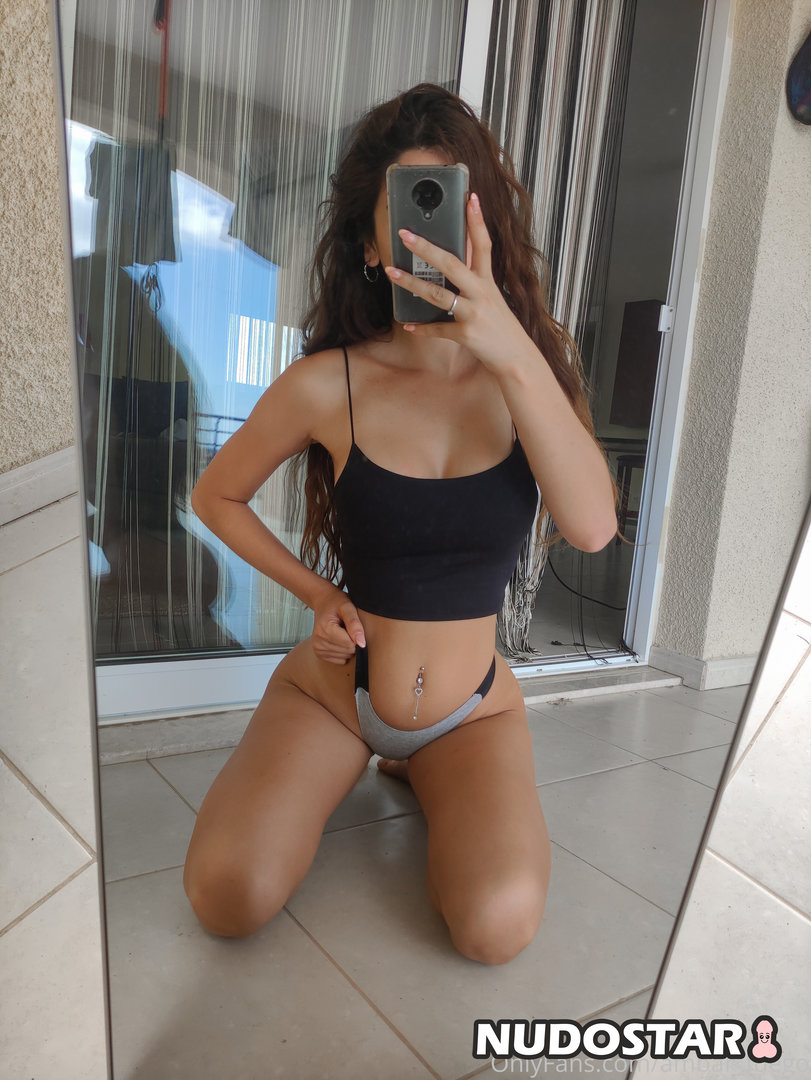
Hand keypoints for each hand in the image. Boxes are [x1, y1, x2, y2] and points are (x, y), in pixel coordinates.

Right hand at [310, 583, 365, 663]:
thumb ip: (355, 624)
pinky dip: (343, 651)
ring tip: (342, 631)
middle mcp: (318, 641)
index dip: (357, 636)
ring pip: (345, 657)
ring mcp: (318, 649)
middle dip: (352, 641)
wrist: (323, 602)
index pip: (350, 644)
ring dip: (348, 645)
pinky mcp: (319, 654)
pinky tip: (339, 639)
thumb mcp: (348, 607)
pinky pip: (340, 660)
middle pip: (348, 651)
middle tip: (347, 627)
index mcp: (325, 630)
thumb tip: (362, 644)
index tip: (352, 625)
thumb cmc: (336, 603)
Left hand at [384, 192, 529, 371]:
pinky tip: (408, 324)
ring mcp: (474, 313)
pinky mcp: (466, 334)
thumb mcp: (493, 299)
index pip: (483, 244)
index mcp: (488, 282)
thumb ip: (475, 282)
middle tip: (405, 234)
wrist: (517, 358)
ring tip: (392, 272)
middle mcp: (482, 293)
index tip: (470, 197)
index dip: (477, 221)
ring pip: (438, 294)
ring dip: (412, 283)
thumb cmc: (501, 327)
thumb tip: (449, 266)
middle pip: (452, 264)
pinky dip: (422, 327)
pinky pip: (438, 328)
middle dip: (426, 248)